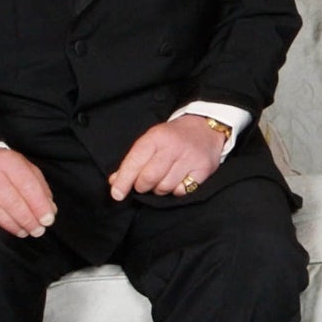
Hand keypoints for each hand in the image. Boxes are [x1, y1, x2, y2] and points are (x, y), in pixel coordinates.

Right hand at [0, 147, 55, 236]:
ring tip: (22, 232)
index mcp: (8, 160)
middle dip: (27, 219)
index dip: (39, 205)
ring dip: (10, 224)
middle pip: (11, 199)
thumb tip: (50, 210)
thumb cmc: (0, 168)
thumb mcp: (23, 169)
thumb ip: (39, 187)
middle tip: (37, 231)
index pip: (28, 185)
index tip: (48, 220)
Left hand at [108, 116, 225, 199]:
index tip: (117, 194)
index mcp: (156, 137)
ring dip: (160, 189)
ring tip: (163, 179)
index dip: (124, 181)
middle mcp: (173, 146)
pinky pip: (183, 190)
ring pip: (165, 187)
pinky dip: (177, 190)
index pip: (135, 162)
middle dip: (142, 186)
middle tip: (144, 183)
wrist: (206, 127)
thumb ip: (133, 161)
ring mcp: (190, 158)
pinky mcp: (204, 168)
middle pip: (149, 178)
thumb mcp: (152, 140)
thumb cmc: (173, 137)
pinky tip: (179, 180)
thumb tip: (115, 182)